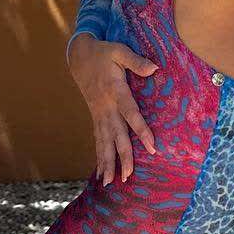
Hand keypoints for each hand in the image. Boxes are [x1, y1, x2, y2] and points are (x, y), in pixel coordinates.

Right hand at [67, 35, 158, 184]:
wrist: (79, 56)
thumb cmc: (103, 53)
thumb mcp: (119, 51)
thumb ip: (136, 61)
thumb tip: (154, 68)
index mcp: (115, 91)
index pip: (130, 114)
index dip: (141, 130)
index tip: (151, 147)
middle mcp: (106, 107)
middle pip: (116, 135)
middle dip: (122, 157)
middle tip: (127, 176)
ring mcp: (99, 114)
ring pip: (104, 142)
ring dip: (107, 163)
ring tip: (111, 183)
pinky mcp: (96, 117)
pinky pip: (98, 140)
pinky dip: (99, 157)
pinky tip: (101, 174)